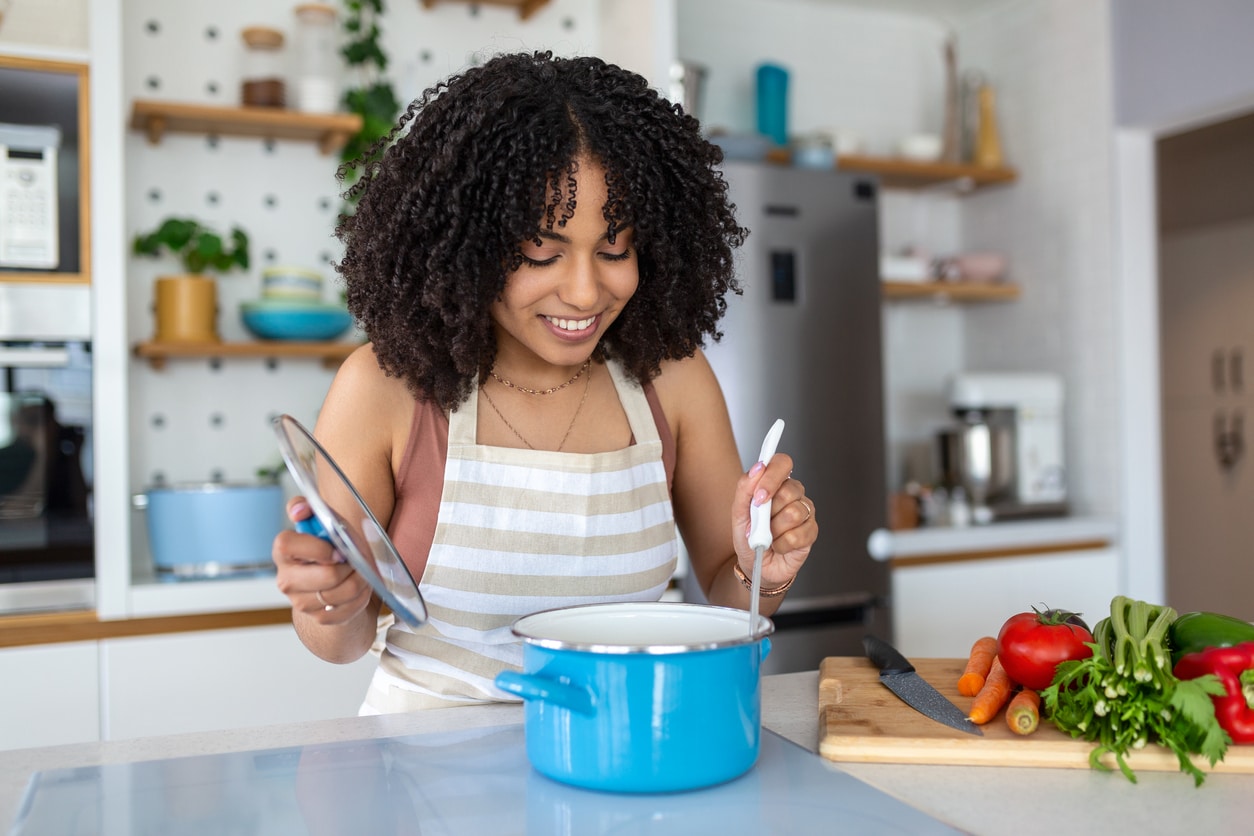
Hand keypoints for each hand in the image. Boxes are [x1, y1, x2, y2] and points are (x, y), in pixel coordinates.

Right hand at [272, 497, 372, 623]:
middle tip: (354, 559)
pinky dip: (362, 595)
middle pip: (327, 576)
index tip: (337, 548)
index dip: (318, 546)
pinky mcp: (320, 617)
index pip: (288, 545)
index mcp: (283, 552)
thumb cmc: (331, 547)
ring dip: (361, 579)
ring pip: (344, 592)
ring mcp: (301, 602)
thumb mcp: (324, 522)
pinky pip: (350, 607)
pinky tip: (358, 587)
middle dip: (350, 565)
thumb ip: (310, 508)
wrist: (338, 580)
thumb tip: (300, 509)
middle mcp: (286, 580)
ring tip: (360, 571)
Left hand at [731, 453, 815, 589]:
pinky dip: (782, 544)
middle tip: (761, 523)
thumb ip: (745, 488)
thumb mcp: (738, 513)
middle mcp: (793, 494)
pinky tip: (779, 546)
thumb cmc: (749, 537)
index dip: (772, 477)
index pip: (782, 463)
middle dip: (769, 512)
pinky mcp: (811, 531)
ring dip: (774, 530)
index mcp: (775, 483)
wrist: (755, 565)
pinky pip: (798, 535)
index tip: (759, 496)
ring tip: (769, 536)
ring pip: (794, 513)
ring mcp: (805, 512)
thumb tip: (757, 469)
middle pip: (789, 490)